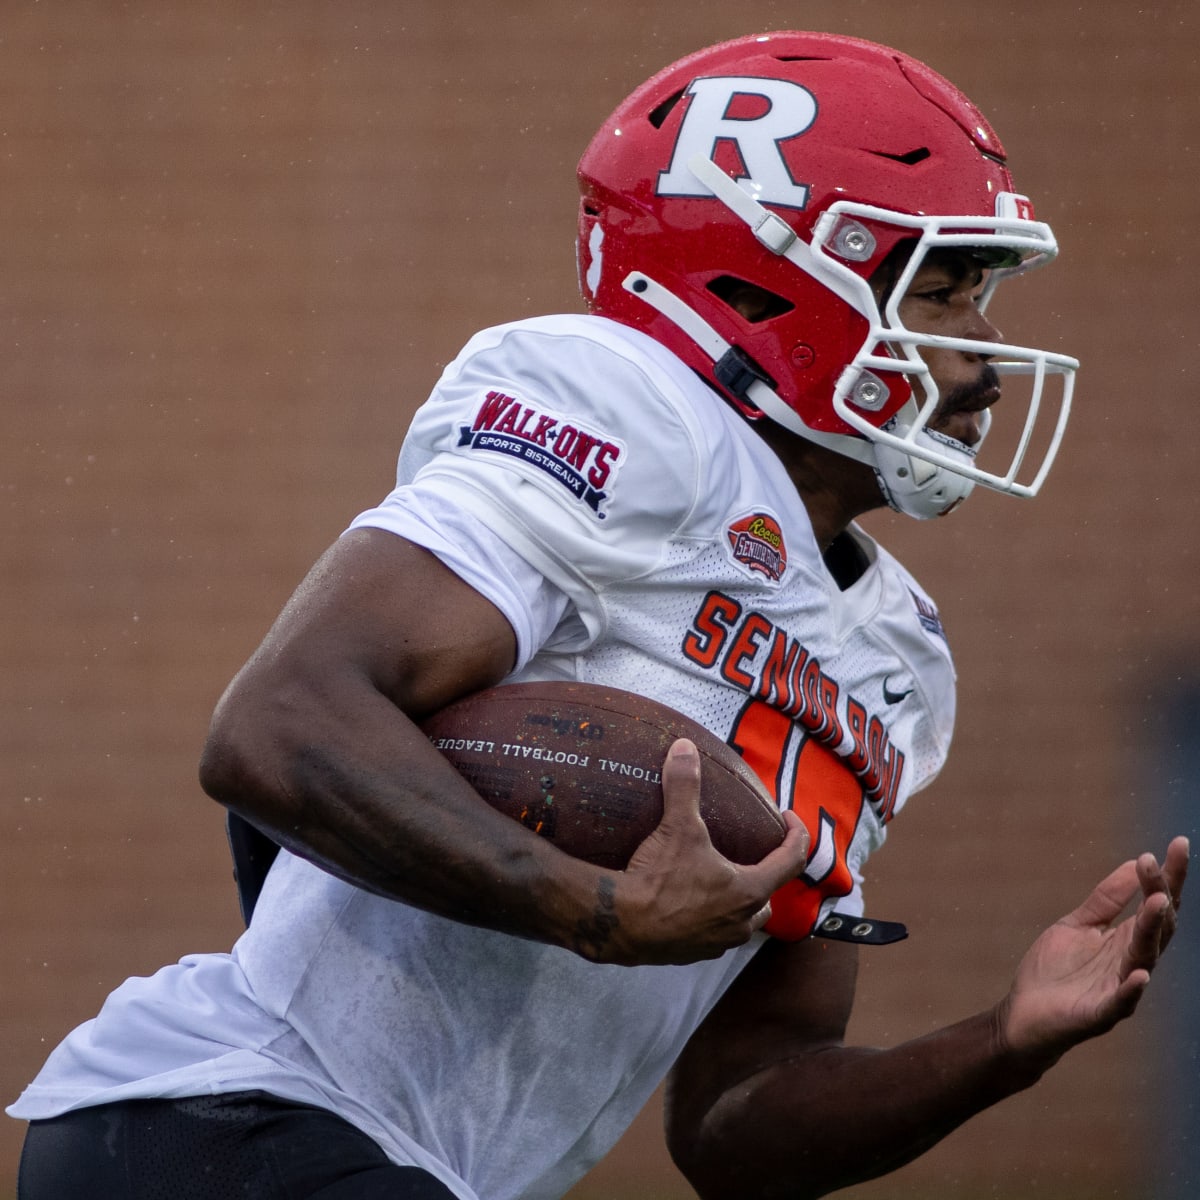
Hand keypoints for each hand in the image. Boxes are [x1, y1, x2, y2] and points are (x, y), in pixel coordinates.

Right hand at [585, 739, 809, 965]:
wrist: (622, 924)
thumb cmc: (659, 878)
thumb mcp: (677, 827)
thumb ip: (684, 786)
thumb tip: (684, 748)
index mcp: (749, 889)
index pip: (791, 860)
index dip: (796, 835)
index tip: (788, 817)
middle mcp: (740, 921)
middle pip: (767, 895)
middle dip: (765, 875)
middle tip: (751, 853)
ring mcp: (718, 942)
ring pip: (742, 920)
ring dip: (738, 900)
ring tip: (720, 878)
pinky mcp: (694, 953)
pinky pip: (713, 934)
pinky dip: (710, 917)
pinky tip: (690, 902)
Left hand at [998, 835, 1188, 1063]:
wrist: (1023, 1014)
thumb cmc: (1054, 971)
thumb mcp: (1077, 924)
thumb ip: (1105, 899)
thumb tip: (1134, 863)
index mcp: (1126, 940)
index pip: (1157, 905)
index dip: (1169, 876)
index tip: (1178, 843)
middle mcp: (1131, 962)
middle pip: (1157, 926)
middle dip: (1162, 893)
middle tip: (1159, 861)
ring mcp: (1119, 988)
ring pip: (1144, 957)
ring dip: (1151, 929)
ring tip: (1159, 901)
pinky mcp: (1099, 1013)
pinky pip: (1121, 1001)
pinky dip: (1132, 988)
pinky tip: (1140, 974)